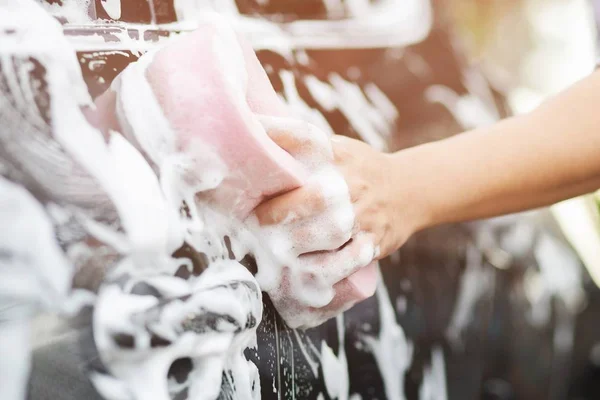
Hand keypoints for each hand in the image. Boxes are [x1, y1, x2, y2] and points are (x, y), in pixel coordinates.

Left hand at [249, 117, 417, 327]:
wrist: (409, 190)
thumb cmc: (359, 169)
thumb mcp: (337, 149)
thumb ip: (302, 148)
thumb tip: (252, 138)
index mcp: (337, 154)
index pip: (303, 137)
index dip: (273, 137)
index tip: (248, 150)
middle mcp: (350, 181)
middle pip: (310, 198)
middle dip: (275, 213)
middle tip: (254, 222)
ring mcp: (364, 214)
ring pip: (325, 234)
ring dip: (293, 245)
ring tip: (271, 248)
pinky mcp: (373, 242)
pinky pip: (344, 262)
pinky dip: (321, 269)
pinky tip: (301, 270)